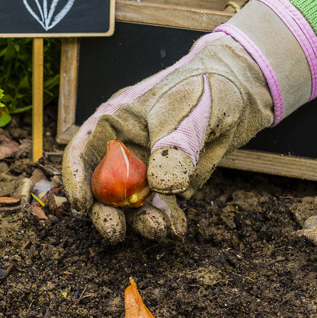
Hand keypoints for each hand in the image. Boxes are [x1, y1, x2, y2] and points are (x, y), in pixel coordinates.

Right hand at [63, 0, 316, 241]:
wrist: (240, 91)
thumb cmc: (204, 85)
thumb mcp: (186, 109)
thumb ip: (173, 147)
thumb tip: (163, 188)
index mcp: (114, 123)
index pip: (81, 152)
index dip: (75, 179)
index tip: (81, 204)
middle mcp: (124, 150)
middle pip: (101, 188)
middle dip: (106, 213)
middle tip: (116, 232)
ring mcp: (147, 169)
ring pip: (131, 205)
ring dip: (141, 222)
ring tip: (161, 230)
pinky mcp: (171, 183)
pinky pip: (163, 208)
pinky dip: (168, 220)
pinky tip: (177, 229)